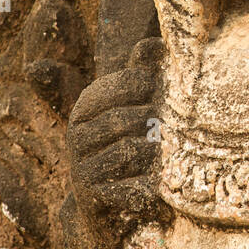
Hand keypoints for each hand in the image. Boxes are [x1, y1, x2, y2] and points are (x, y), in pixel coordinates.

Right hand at [67, 37, 164, 221]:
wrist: (107, 206)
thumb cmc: (125, 146)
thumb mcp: (129, 108)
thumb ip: (139, 75)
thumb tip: (155, 43)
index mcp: (84, 108)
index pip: (116, 85)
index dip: (145, 84)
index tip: (161, 91)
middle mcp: (76, 136)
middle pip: (123, 119)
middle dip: (153, 122)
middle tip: (172, 127)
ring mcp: (81, 168)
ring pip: (128, 151)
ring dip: (154, 152)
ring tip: (167, 153)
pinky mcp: (92, 197)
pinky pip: (128, 185)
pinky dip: (148, 184)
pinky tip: (158, 183)